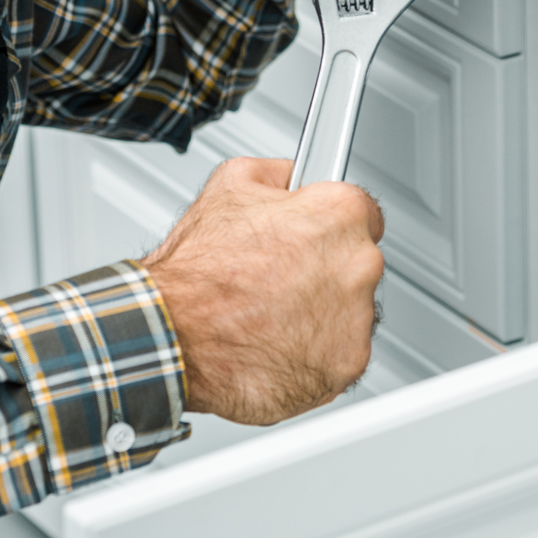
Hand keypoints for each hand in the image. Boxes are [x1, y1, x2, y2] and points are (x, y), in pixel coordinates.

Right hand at [141, 157, 384, 424]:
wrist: (173, 337)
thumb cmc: (197, 271)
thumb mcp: (230, 183)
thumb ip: (280, 172)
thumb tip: (294, 174)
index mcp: (339, 215)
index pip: (364, 213)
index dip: (330, 225)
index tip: (312, 237)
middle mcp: (359, 265)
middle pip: (358, 263)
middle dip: (325, 269)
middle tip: (279, 277)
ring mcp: (356, 319)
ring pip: (351, 311)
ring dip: (322, 312)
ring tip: (272, 312)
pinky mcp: (347, 364)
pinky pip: (342, 353)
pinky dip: (316, 352)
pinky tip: (278, 341)